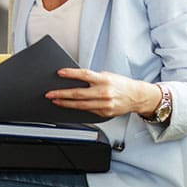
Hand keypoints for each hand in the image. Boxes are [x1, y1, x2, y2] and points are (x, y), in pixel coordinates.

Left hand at [46, 68, 161, 117]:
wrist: (137, 97)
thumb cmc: (121, 84)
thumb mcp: (107, 76)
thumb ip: (93, 78)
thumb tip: (75, 78)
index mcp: (104, 80)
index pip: (84, 75)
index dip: (71, 73)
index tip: (59, 73)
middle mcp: (104, 92)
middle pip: (78, 93)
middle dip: (62, 94)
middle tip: (50, 93)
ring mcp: (104, 105)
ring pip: (80, 105)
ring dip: (66, 103)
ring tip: (56, 101)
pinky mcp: (104, 113)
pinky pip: (87, 110)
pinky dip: (77, 108)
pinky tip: (69, 106)